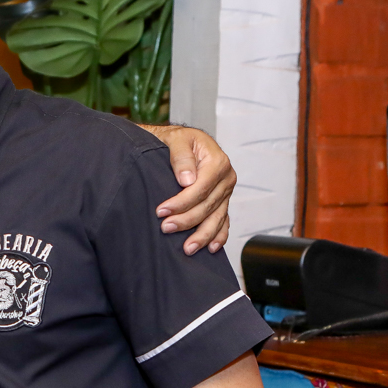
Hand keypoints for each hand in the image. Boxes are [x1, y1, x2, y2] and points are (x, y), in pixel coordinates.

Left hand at [141, 124, 234, 255]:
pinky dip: (219, 235)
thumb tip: (187, 180)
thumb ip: (181, 157)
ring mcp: (226, 192)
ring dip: (202, 235)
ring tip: (188, 248)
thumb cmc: (180, 140)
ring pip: (217, 218)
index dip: (181, 202)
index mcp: (218, 162)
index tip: (162, 211)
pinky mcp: (223, 201)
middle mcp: (226, 178)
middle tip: (166, 228)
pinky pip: (224, 221)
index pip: (201, 188)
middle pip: (208, 205)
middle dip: (186, 220)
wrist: (185, 141)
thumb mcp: (177, 139)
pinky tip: (211, 248)